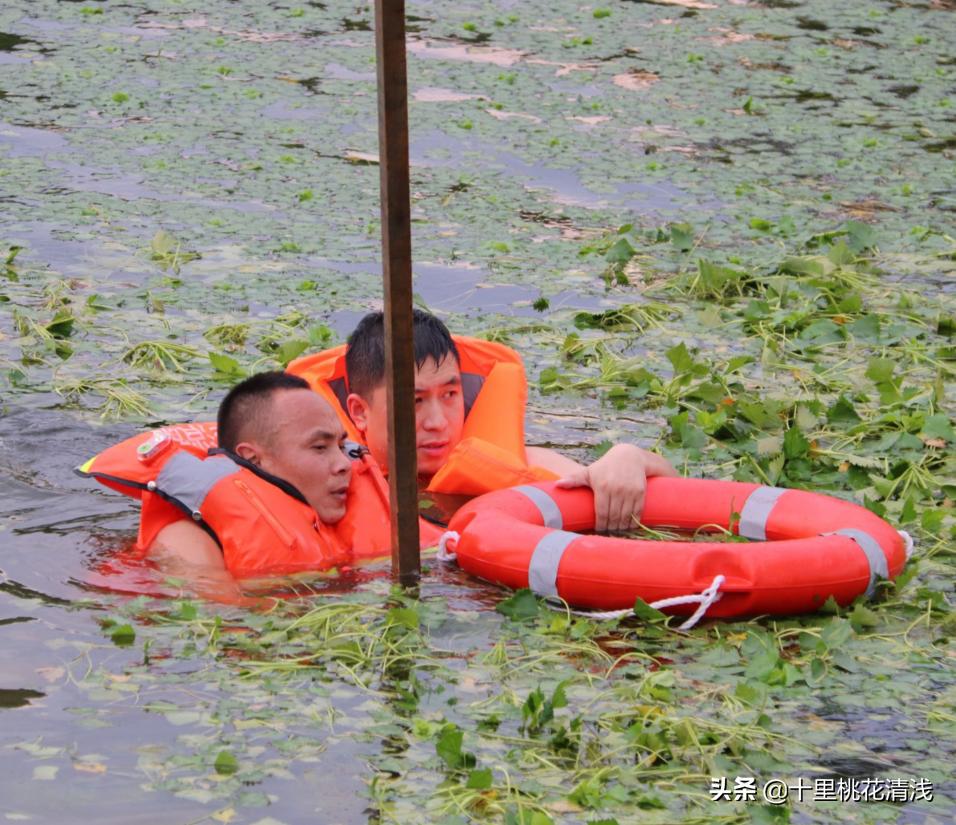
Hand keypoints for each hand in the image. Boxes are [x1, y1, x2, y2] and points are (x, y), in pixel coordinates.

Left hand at [555, 444, 676, 532]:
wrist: (629, 456)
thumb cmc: (605, 467)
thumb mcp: (589, 472)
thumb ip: (574, 479)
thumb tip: (557, 485)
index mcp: (602, 486)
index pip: (602, 513)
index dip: (601, 525)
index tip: (599, 530)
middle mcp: (616, 489)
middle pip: (614, 517)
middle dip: (611, 528)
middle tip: (608, 532)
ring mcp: (630, 491)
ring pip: (626, 517)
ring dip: (622, 527)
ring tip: (617, 531)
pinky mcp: (640, 492)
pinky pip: (637, 512)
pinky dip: (633, 522)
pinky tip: (629, 526)